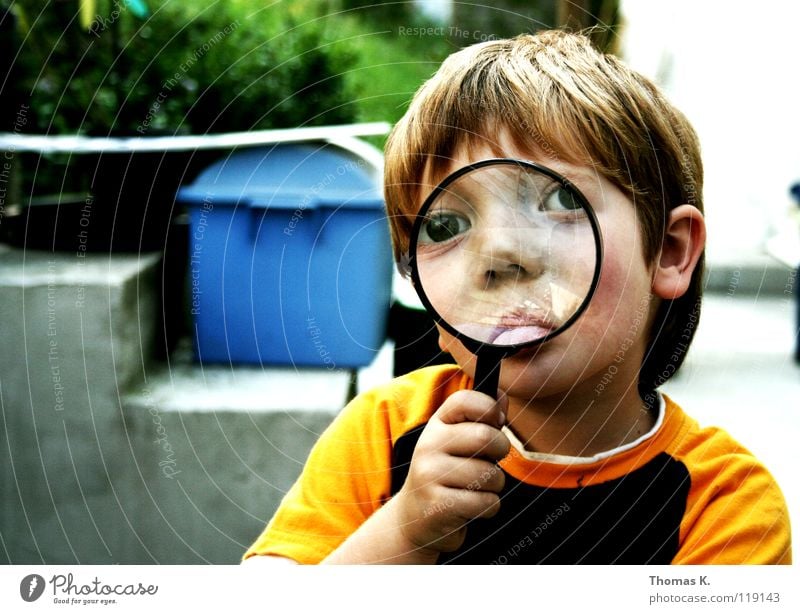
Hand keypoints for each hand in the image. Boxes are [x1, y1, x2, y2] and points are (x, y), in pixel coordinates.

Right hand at [393, 390, 509, 554]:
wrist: (414, 517)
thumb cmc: (447, 473)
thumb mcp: (458, 441)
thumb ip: (482, 418)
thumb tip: (502, 397)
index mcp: (436, 424)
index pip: (465, 400)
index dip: (489, 408)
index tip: (495, 423)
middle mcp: (428, 445)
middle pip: (484, 437)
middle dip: (501, 450)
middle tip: (493, 460)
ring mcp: (429, 475)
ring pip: (489, 475)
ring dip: (494, 485)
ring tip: (477, 487)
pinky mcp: (436, 505)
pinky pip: (486, 503)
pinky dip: (488, 507)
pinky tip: (472, 506)